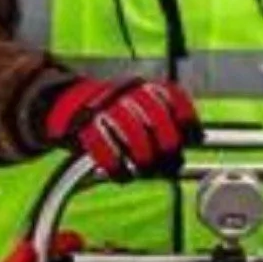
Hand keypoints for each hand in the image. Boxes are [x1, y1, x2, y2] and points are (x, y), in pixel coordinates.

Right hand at [44, 77, 201, 181]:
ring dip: (142, 157)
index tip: (194, 137)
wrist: (68, 103)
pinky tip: (121, 175)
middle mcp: (127, 92)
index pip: (172, 96)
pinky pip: (104, 147)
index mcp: (143, 86)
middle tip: (168, 161)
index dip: (186, 118)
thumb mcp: (140, 109)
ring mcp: (105, 107)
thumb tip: (187, 153)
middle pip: (156, 117)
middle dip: (166, 144)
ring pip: (132, 132)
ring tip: (144, 170)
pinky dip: (115, 166)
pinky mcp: (85, 124)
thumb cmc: (114, 114)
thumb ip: (164, 127)